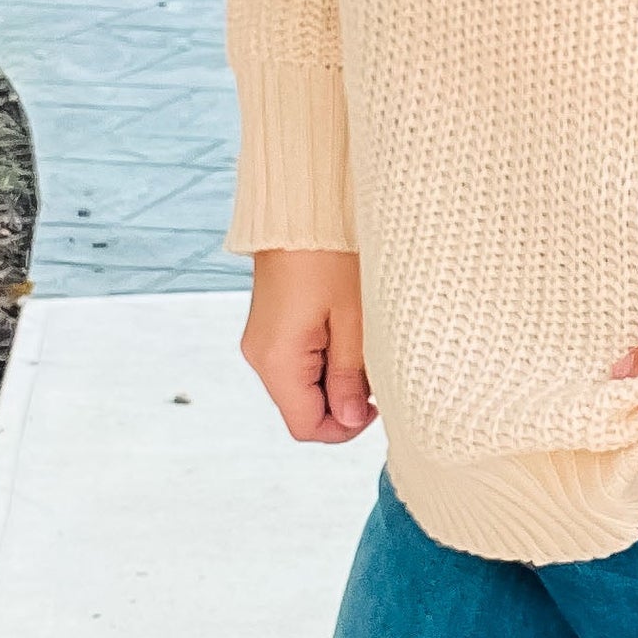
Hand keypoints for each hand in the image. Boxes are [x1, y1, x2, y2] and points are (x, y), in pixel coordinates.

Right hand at [243, 250, 376, 443]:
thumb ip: (351, 374)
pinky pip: (298, 361)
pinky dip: (325, 358)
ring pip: (302, 385)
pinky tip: (346, 330)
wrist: (300, 209)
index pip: (306, 426)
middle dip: (343, 399)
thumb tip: (351, 420)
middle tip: (376, 366)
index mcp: (277, 359)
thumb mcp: (354, 317)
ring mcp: (262, 341)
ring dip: (336, 377)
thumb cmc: (332, 255)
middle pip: (303, 408)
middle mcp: (260, 356)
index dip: (344, 428)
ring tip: (362, 340)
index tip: (377, 405)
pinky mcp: (270, 327)